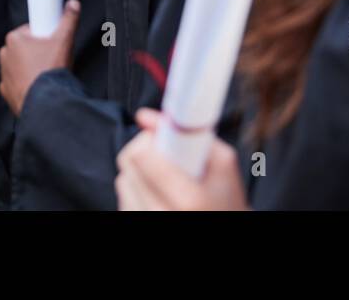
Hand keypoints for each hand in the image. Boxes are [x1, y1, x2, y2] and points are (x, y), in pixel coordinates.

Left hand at [0, 0, 79, 115]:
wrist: (45, 102)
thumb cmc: (50, 72)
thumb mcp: (64, 41)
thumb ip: (69, 20)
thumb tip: (73, 5)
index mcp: (14, 39)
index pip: (30, 30)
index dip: (43, 35)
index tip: (50, 41)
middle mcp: (5, 55)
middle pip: (25, 47)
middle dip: (38, 51)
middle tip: (52, 58)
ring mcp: (4, 73)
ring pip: (20, 64)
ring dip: (31, 67)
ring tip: (46, 72)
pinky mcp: (6, 90)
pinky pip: (17, 82)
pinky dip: (26, 82)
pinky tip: (38, 85)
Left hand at [115, 108, 249, 210]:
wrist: (223, 233)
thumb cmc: (225, 200)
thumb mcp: (223, 164)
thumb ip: (191, 132)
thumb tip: (144, 115)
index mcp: (187, 200)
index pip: (141, 155)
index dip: (151, 139)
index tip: (164, 138)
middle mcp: (161, 214)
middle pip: (128, 165)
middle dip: (145, 152)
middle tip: (166, 157)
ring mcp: (145, 221)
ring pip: (123, 180)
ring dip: (140, 172)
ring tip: (165, 179)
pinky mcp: (134, 222)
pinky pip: (124, 196)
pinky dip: (138, 189)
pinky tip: (159, 194)